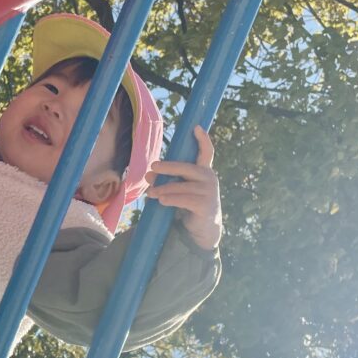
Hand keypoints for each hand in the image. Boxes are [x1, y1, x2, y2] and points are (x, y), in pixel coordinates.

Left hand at [144, 126, 221, 250]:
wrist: (203, 230)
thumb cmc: (190, 206)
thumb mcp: (179, 190)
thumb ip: (167, 181)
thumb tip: (148, 176)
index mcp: (204, 172)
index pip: (207, 153)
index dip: (203, 140)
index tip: (196, 127)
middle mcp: (209, 178)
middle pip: (186, 168)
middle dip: (168, 167)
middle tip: (153, 167)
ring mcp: (209, 192)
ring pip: (180, 186)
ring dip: (163, 189)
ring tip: (150, 193)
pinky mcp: (206, 205)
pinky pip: (183, 199)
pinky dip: (171, 199)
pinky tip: (161, 200)